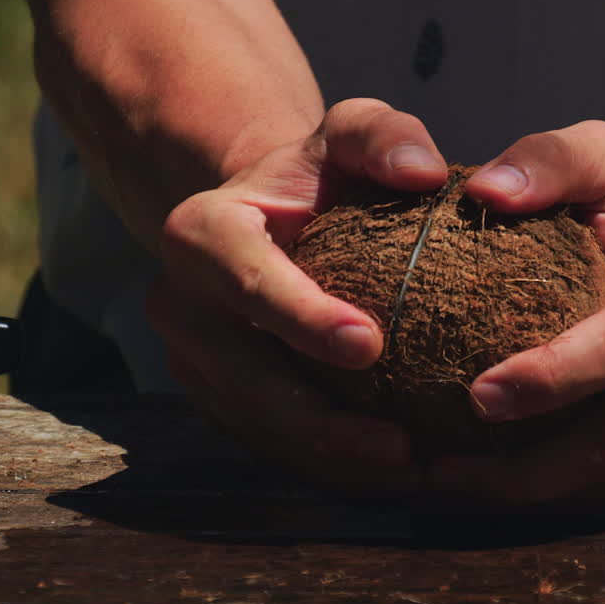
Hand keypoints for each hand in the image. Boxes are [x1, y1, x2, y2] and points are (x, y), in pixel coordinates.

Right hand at [147, 99, 448, 493]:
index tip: (370, 346)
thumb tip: (422, 172)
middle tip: (400, 444)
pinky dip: (327, 463)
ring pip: (258, 423)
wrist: (278, 216)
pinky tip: (389, 472)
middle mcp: (181, 304)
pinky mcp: (217, 398)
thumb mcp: (351, 131)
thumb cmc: (322, 174)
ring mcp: (193, 360)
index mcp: (202, 232)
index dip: (302, 318)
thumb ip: (383, 135)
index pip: (248, 281)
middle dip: (321, 419)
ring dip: (330, 457)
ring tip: (407, 470)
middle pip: (247, 376)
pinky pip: (269, 441)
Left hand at [426, 121, 604, 505]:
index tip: (476, 393)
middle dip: (524, 468)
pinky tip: (484, 478)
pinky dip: (548, 490)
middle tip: (439, 467)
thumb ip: (550, 160)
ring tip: (444, 481)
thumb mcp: (604, 154)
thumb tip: (485, 192)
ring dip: (526, 492)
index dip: (552, 379)